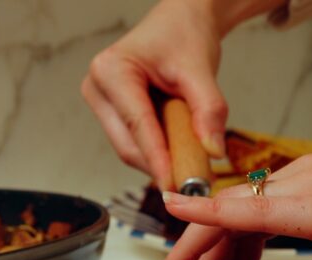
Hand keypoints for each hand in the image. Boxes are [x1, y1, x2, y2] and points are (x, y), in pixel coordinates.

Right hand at [83, 0, 280, 189]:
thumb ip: (209, 110)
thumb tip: (213, 151)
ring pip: (130, 149)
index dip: (157, 159)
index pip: (137, 125)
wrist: (181, 22)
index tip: (175, 185)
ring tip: (192, 159)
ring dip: (161, 160)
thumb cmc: (184, 35)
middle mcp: (98, 88)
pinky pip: (135, 143)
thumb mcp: (201, 70)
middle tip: (194, 181)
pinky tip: (180, 150)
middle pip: (128, 145)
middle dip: (160, 165)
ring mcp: (102, 103)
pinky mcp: (113, 114)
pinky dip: (159, 153)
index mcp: (111, 71)